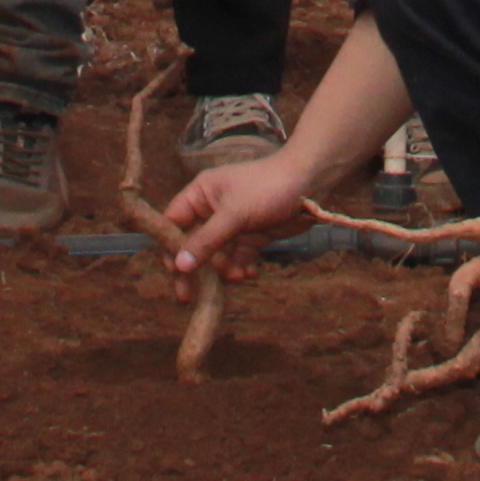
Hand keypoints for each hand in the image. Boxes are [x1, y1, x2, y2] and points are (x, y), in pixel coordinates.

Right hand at [162, 149, 317, 289]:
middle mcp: (212, 210)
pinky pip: (238, 257)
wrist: (309, 184)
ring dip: (224, 269)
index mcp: (201, 194)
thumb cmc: (267, 187)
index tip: (172, 271)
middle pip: (193, 244)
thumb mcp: (234, 214)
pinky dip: (241, 266)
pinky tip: (250, 272)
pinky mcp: (250, 235)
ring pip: (217, 255)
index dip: (170, 247)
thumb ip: (206, 240)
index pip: (173, 222)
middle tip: (187, 296)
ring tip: (238, 274)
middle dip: (197, 267)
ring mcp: (232, 224)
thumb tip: (180, 266)